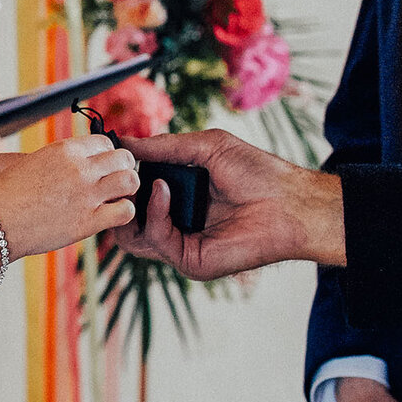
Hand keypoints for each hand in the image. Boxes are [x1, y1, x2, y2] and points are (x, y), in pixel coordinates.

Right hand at [0, 135, 138, 257]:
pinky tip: (112, 214)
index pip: (104, 142)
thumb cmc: (6, 194)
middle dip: (123, 168)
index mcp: (64, 149)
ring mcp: (86, 195)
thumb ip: (60, 160)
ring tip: (117, 196)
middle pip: (122, 158)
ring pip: (130, 181)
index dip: (106, 154)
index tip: (103, 165)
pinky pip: (125, 211)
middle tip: (115, 180)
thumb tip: (79, 160)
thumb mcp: (33, 162)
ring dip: (127, 187)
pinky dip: (124, 211)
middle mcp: (79, 168)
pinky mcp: (88, 222)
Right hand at [106, 128, 345, 279]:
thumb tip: (124, 142)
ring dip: (131, 206)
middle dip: (115, 197)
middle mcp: (177, 224)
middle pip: (125, 222)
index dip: (120, 183)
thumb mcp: (205, 147)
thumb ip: (163, 147)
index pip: (134, 200)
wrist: (290, 202)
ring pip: (133, 238)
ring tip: (139, 181)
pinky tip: (163, 191)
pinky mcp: (191, 260)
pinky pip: (157, 241)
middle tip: (116, 174)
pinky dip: (155, 214)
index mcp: (178, 200)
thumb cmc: (257, 172)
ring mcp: (182, 245)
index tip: (110, 158)